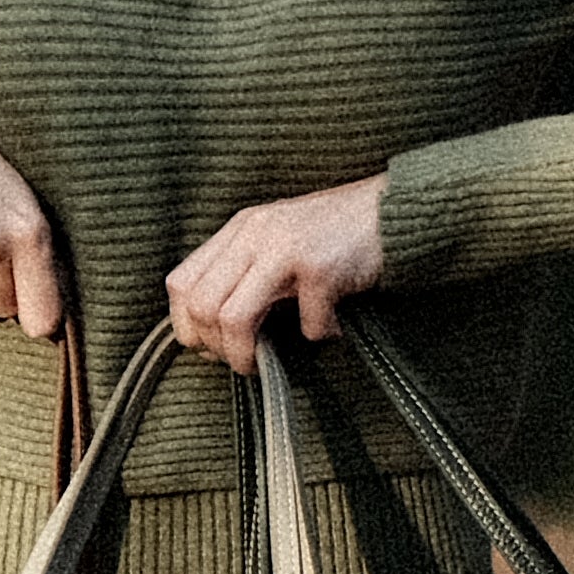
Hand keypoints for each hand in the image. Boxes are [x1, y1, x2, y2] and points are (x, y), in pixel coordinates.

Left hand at [165, 173, 386, 369]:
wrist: (393, 210)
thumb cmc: (337, 237)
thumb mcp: (277, 242)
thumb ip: (245, 273)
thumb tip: (214, 332)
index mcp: (239, 229)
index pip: (181, 283)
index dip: (187, 326)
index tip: (212, 347)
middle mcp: (254, 234)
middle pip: (200, 305)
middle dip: (216, 348)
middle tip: (243, 360)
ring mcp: (285, 248)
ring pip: (232, 318)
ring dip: (246, 355)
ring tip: (267, 362)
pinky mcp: (319, 267)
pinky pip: (304, 325)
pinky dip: (319, 336)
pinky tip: (332, 327)